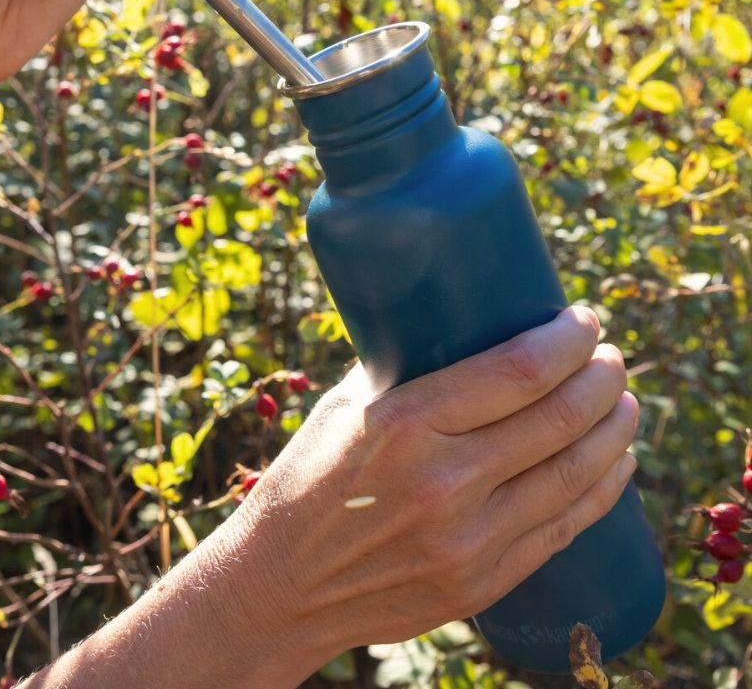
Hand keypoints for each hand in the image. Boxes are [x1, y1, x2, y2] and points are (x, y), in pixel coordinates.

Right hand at [238, 306, 636, 665]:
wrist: (280, 585)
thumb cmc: (306, 480)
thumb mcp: (345, 408)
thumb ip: (403, 373)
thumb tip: (454, 331)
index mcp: (405, 424)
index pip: (517, 371)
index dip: (567, 340)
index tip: (584, 319)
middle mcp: (444, 482)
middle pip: (559, 418)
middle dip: (601, 377)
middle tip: (610, 357)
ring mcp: (469, 541)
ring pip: (575, 473)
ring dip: (615, 429)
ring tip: (624, 402)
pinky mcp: (482, 583)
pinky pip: (564, 528)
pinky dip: (603, 489)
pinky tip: (618, 463)